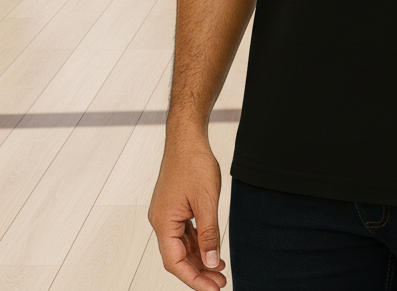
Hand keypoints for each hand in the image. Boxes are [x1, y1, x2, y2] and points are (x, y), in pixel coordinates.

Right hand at [148, 137, 227, 288]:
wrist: (187, 136)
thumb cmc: (194, 163)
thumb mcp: (207, 201)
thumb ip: (209, 234)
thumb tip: (211, 262)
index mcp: (163, 221)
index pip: (175, 262)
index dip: (193, 279)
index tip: (212, 289)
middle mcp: (160, 220)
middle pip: (177, 256)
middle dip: (198, 272)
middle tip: (220, 283)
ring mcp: (166, 213)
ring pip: (181, 245)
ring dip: (199, 258)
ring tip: (219, 270)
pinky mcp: (174, 206)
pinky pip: (184, 232)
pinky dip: (197, 243)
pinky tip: (212, 249)